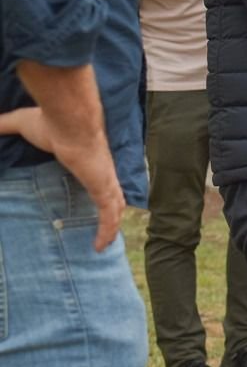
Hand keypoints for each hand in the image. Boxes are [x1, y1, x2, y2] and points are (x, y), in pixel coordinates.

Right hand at [0, 104, 124, 251]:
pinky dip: (107, 231)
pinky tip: (100, 246)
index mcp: (88, 160)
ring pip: (115, 209)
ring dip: (111, 227)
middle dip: (111, 214)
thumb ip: (5, 126)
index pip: (99, 179)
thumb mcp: (22, 123)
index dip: (99, 191)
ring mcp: (105, 180)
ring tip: (103, 245)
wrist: (68, 120)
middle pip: (114, 197)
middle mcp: (101, 172)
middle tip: (104, 231)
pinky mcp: (103, 188)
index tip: (92, 203)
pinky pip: (109, 215)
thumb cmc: (49, 122)